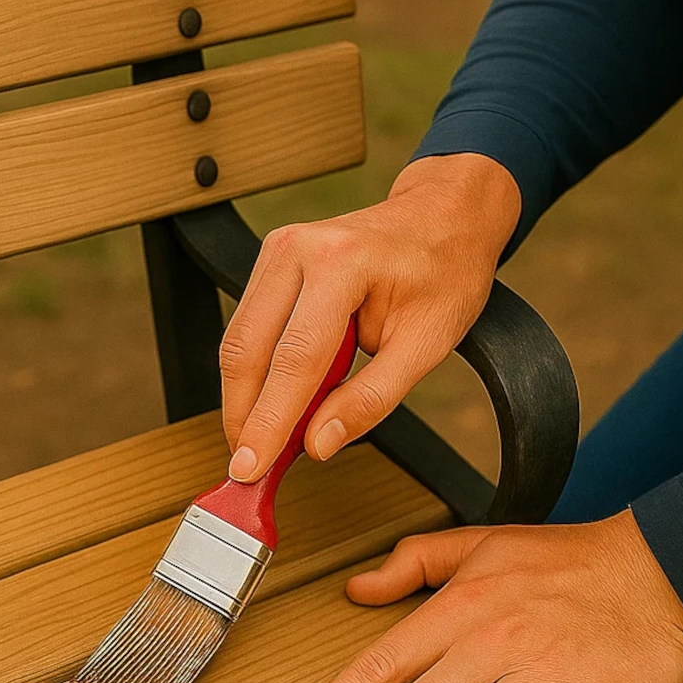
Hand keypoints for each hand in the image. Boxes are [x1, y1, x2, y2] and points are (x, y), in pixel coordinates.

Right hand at [220, 153, 520, 481]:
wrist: (444, 215)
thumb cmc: (444, 274)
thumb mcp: (427, 344)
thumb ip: (371, 399)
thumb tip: (318, 443)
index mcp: (342, 264)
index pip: (293, 360)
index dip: (268, 422)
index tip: (251, 468)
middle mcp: (298, 250)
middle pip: (247, 350)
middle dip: (243, 416)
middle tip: (250, 466)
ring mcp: (278, 250)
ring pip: (238, 341)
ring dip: (245, 398)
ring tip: (265, 440)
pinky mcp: (271, 260)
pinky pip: (249, 328)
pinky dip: (256, 373)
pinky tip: (274, 403)